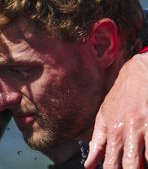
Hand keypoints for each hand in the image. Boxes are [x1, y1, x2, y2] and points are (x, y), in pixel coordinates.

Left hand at [84, 53, 147, 168]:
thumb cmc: (121, 95)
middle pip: (130, 165)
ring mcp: (145, 128)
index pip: (111, 164)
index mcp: (113, 131)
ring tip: (141, 165)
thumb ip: (98, 142)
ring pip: (145, 159)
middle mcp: (129, 131)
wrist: (140, 71)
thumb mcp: (104, 115)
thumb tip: (90, 165)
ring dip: (143, 164)